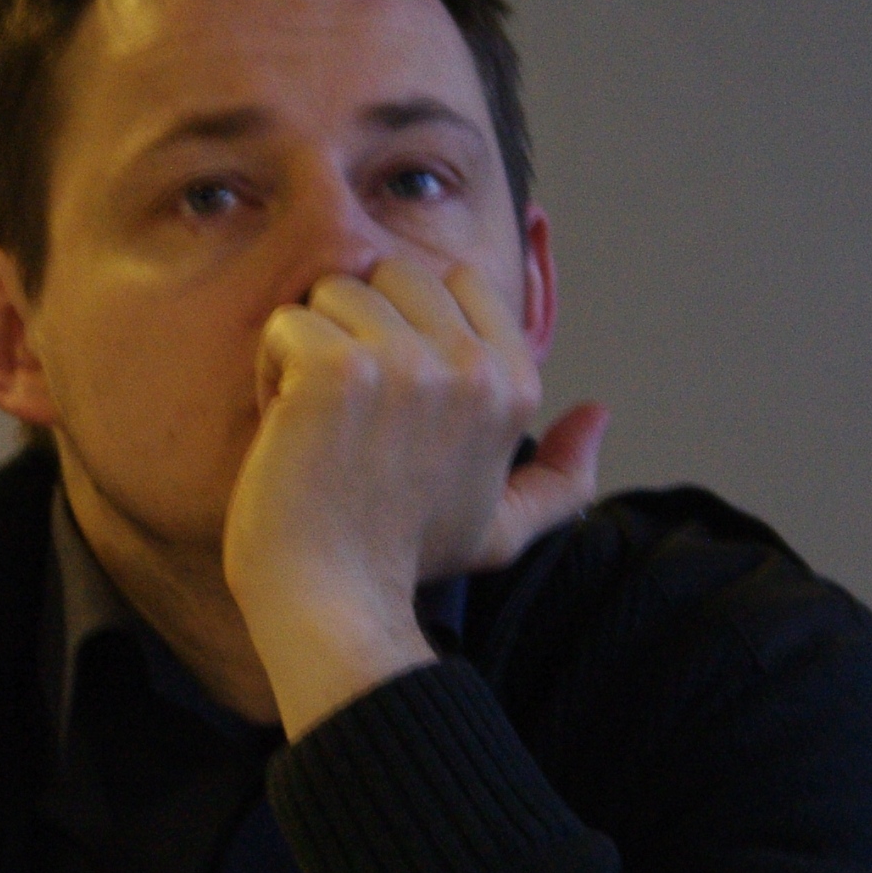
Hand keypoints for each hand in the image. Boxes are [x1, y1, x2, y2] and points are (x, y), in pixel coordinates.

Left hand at [222, 256, 609, 734]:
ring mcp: (406, 364)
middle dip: (357, 328)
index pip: (459, 279)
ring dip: (310, 349)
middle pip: (393, 274)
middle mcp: (472, 366)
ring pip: (334, 292)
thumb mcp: (502, 526)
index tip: (393, 395)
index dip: (409, 321)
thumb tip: (599, 415)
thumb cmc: (403, 558)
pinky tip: (288, 428)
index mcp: (514, 387)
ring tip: (318, 420)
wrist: (332, 598)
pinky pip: (286, 325)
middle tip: (350, 409)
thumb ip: (560, 476)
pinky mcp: (339, 369)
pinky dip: (272, 372)